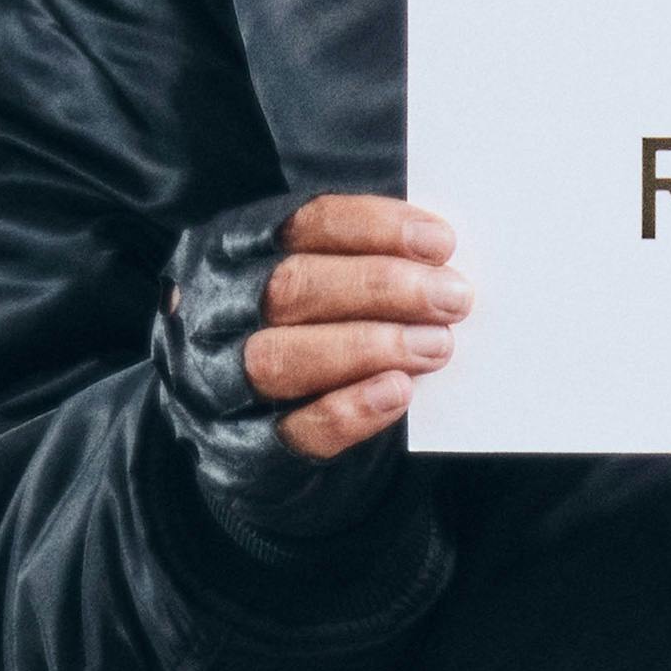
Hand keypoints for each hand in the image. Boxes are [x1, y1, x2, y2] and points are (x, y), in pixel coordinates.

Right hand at [238, 195, 470, 456]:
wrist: (256, 432)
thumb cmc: (311, 330)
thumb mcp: (324, 279)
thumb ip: (366, 263)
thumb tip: (440, 257)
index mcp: (239, 252)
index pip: (307, 223)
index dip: (376, 227)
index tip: (440, 242)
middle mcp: (218, 311)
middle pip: (293, 286)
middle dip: (382, 287)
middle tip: (452, 297)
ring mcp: (223, 381)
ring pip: (283, 357)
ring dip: (369, 347)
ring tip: (436, 345)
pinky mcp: (246, 446)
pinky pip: (297, 428)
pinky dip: (351, 408)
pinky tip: (399, 391)